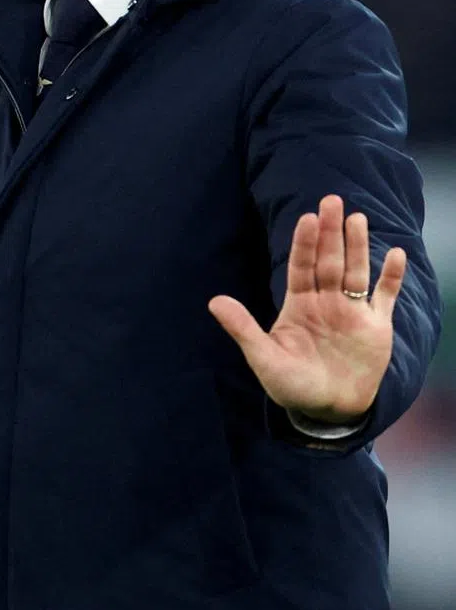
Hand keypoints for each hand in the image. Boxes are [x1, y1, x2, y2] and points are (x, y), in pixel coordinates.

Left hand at [208, 195, 404, 423]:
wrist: (326, 409)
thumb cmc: (291, 384)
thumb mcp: (263, 357)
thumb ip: (242, 328)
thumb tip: (214, 301)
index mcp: (299, 304)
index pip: (301, 266)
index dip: (304, 243)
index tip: (306, 218)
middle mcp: (326, 301)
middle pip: (329, 261)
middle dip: (330, 232)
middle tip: (331, 200)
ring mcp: (352, 312)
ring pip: (356, 271)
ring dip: (357, 245)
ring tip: (357, 218)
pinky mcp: (376, 327)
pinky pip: (384, 296)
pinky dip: (390, 277)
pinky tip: (395, 254)